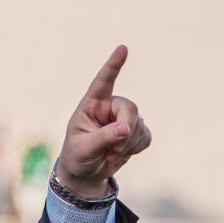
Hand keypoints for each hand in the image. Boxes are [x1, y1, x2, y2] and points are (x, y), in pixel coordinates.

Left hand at [56, 46, 150, 199]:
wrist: (86, 174)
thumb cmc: (77, 157)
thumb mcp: (83, 149)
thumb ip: (102, 138)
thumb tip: (125, 128)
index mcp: (91, 105)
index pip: (103, 82)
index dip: (113, 65)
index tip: (122, 48)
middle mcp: (110, 107)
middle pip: (130, 108)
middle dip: (125, 131)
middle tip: (112, 150)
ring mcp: (124, 117)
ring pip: (139, 124)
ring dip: (126, 145)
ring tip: (109, 153)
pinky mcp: (137, 130)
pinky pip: (146, 136)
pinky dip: (135, 148)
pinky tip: (120, 153)